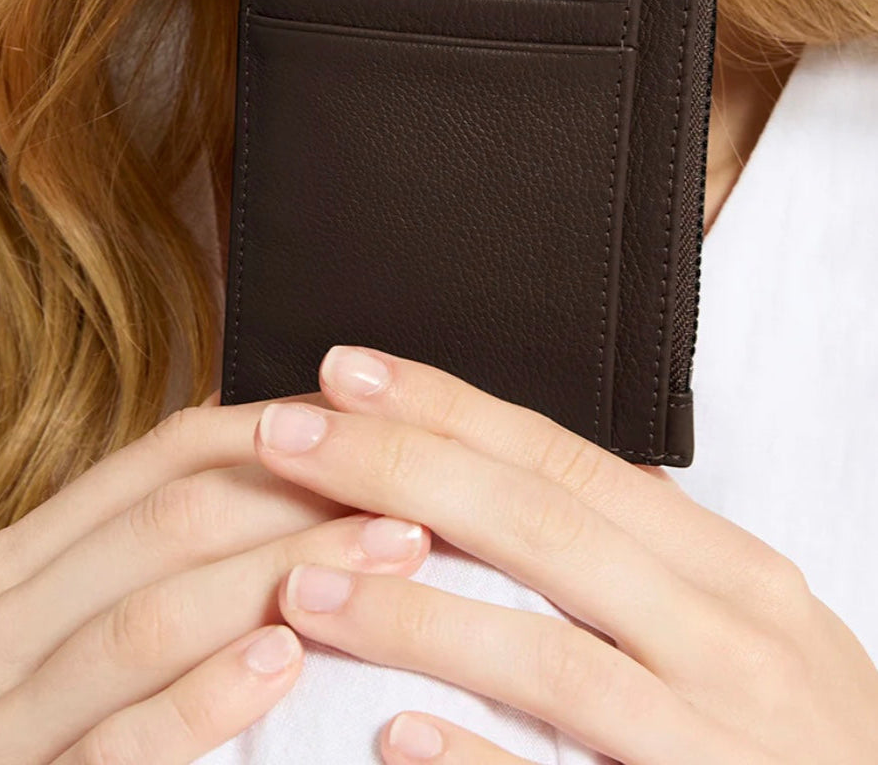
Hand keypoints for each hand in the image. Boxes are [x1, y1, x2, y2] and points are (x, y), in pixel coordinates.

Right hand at [0, 386, 429, 763]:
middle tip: (408, 498)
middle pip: (168, 527)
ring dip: (280, 578)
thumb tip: (286, 426)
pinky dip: (207, 696)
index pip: (165, 456)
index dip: (280, 432)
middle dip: (298, 502)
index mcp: (23, 562)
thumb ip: (164, 536)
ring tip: (387, 561)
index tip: (376, 428)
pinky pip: (122, 742)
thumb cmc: (76, 711)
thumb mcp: (95, 604)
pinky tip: (287, 662)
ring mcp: (1, 718)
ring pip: (150, 621)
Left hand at [252, 346, 877, 764]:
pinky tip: (391, 740)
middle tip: (288, 438)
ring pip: (544, 654)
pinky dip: (478, 762)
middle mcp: (730, 642)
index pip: (567, 460)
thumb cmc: (810, 742)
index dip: (449, 410)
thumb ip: (654, 555)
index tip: (348, 373)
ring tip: (299, 583)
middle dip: (400, 471)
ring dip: (409, 613)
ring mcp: (716, 745)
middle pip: (540, 527)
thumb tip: (536, 474)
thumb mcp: (756, 628)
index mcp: (734, 571)